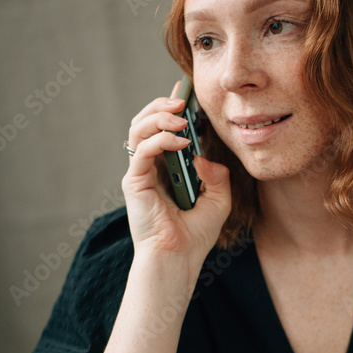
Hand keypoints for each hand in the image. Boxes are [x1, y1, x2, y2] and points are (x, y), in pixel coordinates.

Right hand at [122, 79, 230, 260]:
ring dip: (160, 116)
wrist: (178, 259)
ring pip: (139, 129)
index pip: (163, 128)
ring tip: (181, 117)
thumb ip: (217, 175)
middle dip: (163, 105)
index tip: (185, 92)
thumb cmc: (194, 235)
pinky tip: (180, 141)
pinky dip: (161, 139)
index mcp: (166, 168)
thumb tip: (203, 156)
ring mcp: (139, 173)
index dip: (170, 107)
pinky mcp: (134, 181)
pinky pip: (142, 150)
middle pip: (146, 122)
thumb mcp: (219, 200)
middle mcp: (150, 167)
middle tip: (183, 101)